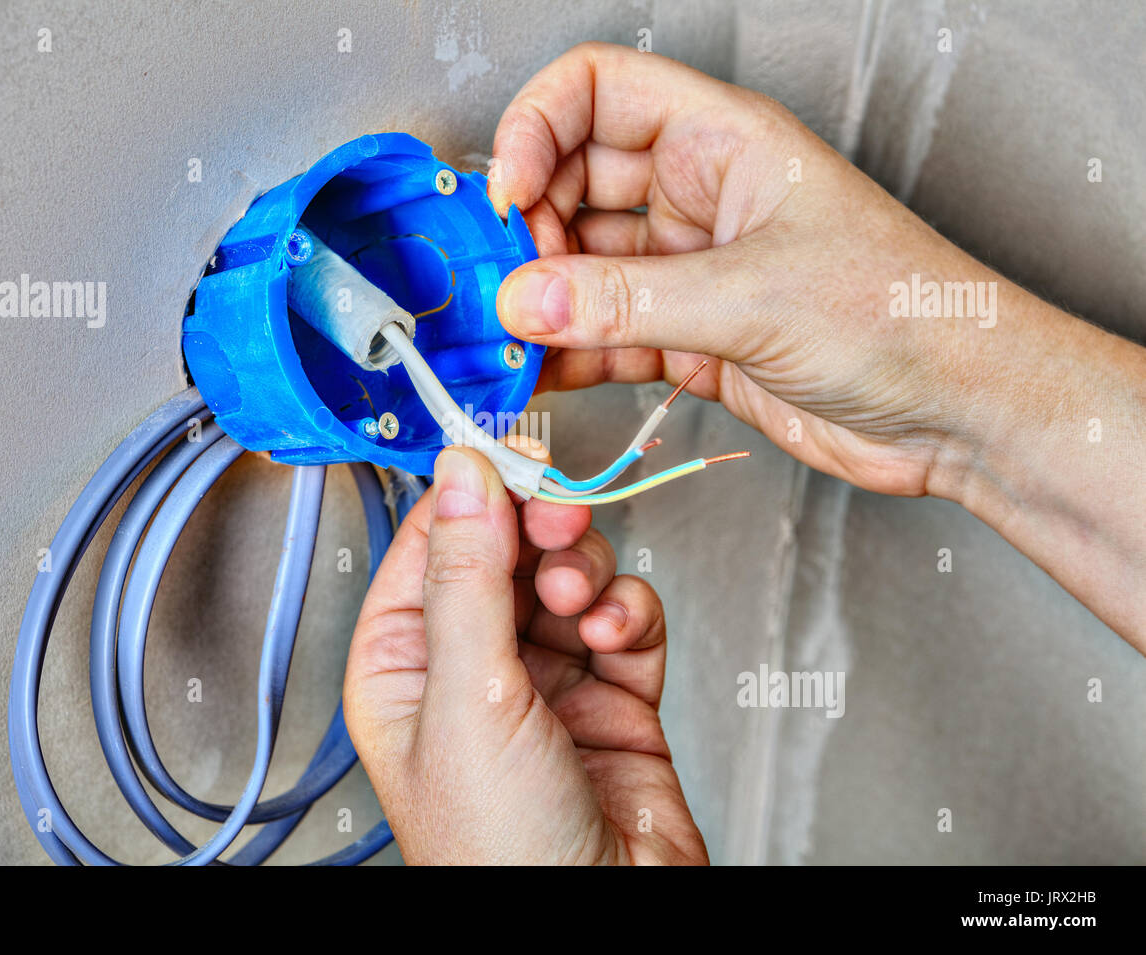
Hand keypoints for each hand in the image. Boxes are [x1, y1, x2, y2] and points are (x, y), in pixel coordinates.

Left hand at [344, 444, 708, 863]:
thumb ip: (467, 575)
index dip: (471, 493)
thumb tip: (461, 473)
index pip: (430, 545)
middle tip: (559, 520)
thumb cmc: (499, 849)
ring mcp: (545, 680)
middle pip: (506, 550)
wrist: (607, 925)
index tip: (509, 451)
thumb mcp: (466, 694)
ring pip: (569, 575)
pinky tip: (619, 634)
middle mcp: (471, 667)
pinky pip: (623, 618)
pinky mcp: (614, 695)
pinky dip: (630, 613)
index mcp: (404, 665)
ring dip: (585, 573)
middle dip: (538, 530)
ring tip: (584, 601)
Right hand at [489, 42, 1145, 646]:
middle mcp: (702, 197)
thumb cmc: (905, 313)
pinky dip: (570, 352)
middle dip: (528, 227)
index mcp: (724, 142)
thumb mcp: (753, 295)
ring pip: (586, 266)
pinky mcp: (693, 339)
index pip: (599, 91)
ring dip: (541, 299)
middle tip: (498, 280)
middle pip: (575, 182)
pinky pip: (608, 333)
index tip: (506, 191)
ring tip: (506, 335)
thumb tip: (526, 299)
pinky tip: (541, 371)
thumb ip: (627, 299)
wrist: (959, 411)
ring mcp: (694, 270)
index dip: (537, 127)